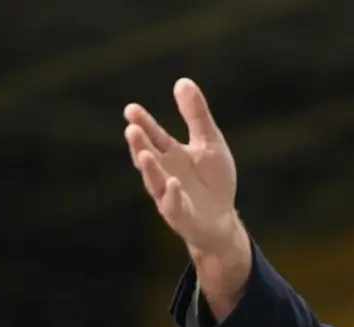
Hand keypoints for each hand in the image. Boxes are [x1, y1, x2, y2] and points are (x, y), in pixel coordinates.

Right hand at [123, 78, 243, 259]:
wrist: (222, 218)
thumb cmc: (213, 180)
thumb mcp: (210, 142)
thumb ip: (196, 115)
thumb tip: (182, 81)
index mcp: (170, 154)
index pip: (154, 135)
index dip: (143, 123)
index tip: (131, 109)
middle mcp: (164, 173)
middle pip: (148, 157)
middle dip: (139, 144)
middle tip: (132, 128)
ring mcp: (169, 195)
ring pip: (154, 182)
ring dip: (149, 169)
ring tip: (145, 155)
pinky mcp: (180, 215)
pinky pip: (174, 206)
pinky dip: (172, 195)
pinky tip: (173, 183)